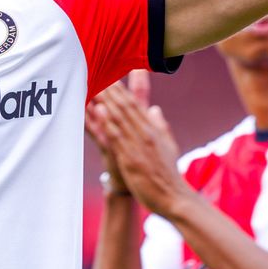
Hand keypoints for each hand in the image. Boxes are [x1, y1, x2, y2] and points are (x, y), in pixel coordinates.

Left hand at [91, 74, 194, 217]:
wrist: (174, 197)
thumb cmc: (168, 173)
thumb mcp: (168, 144)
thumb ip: (160, 125)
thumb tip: (154, 109)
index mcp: (153, 129)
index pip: (136, 103)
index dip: (122, 88)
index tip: (111, 74)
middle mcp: (146, 133)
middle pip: (126, 105)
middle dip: (111, 89)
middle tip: (97, 71)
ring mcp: (138, 145)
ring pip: (119, 117)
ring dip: (105, 100)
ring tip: (93, 84)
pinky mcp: (131, 159)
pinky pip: (116, 137)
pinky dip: (106, 122)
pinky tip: (98, 111)